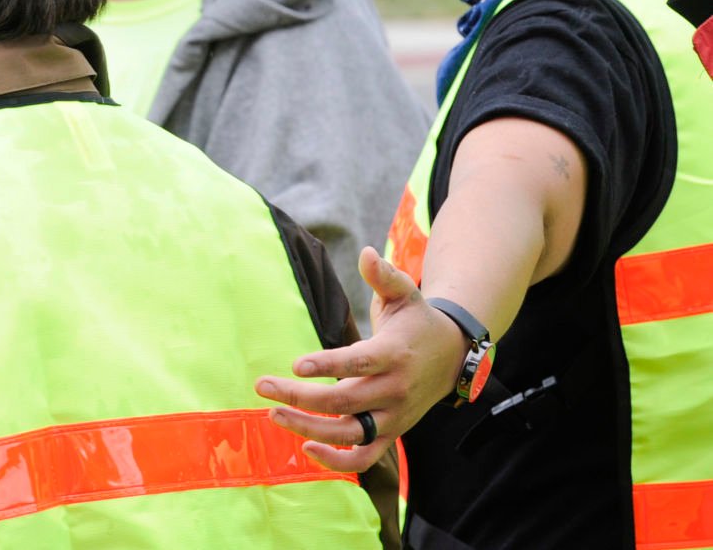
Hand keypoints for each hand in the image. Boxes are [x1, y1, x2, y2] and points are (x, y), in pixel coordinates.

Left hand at [254, 247, 467, 472]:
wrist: (453, 357)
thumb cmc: (417, 321)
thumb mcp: (406, 293)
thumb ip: (385, 275)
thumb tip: (365, 253)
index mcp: (393, 354)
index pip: (357, 363)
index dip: (327, 365)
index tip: (294, 365)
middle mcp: (394, 390)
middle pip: (343, 401)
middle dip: (299, 397)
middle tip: (261, 385)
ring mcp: (393, 416)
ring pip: (349, 433)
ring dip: (308, 427)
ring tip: (272, 413)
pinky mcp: (390, 434)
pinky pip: (363, 457)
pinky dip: (337, 461)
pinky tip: (304, 447)